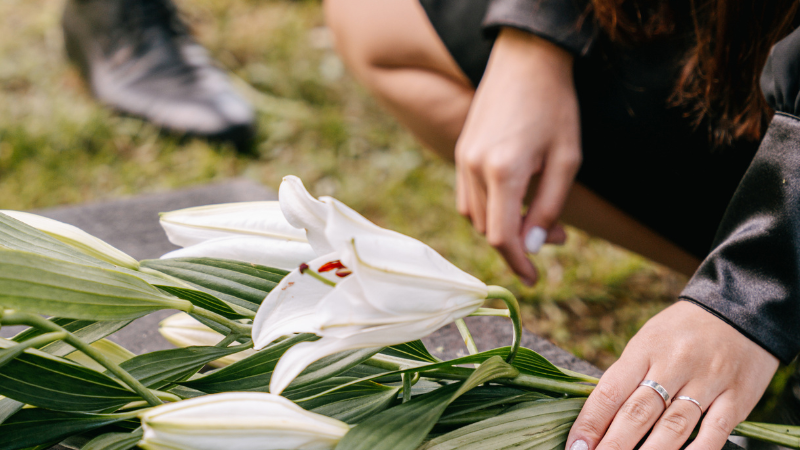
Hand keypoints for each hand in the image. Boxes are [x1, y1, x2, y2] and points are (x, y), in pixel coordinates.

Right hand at [455, 27, 580, 284]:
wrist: (526, 61)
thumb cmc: (555, 107)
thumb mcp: (567, 160)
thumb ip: (549, 208)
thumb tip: (533, 247)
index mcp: (503, 171)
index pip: (502, 237)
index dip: (518, 265)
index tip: (533, 280)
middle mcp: (475, 168)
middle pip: (489, 229)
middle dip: (520, 242)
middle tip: (557, 233)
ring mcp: (462, 159)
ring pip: (476, 216)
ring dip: (504, 226)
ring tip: (537, 214)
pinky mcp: (460, 152)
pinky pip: (468, 197)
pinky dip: (489, 209)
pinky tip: (514, 198)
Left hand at [566, 301, 778, 449]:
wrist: (740, 311)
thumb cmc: (682, 331)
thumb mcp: (647, 341)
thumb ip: (627, 377)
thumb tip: (598, 419)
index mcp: (644, 349)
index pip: (610, 391)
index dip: (590, 422)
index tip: (575, 446)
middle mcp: (674, 364)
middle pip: (638, 413)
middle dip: (613, 444)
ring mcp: (707, 381)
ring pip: (673, 426)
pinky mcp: (737, 397)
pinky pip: (715, 431)